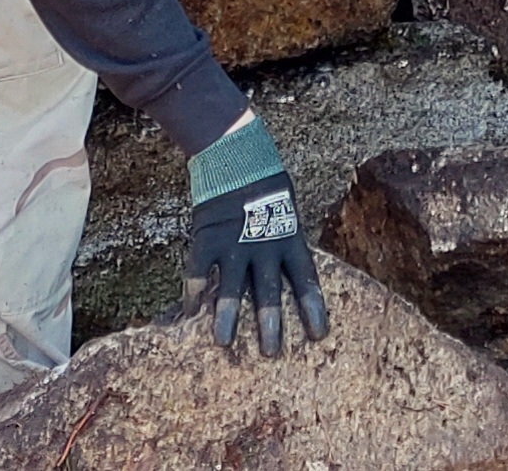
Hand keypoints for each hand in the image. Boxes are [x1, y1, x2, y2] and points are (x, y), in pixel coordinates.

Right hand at [184, 115, 329, 357]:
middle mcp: (264, 246)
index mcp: (290, 239)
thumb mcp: (289, 213)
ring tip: (223, 341)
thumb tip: (292, 276)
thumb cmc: (268, 186)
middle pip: (268, 291)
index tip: (319, 335)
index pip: (306, 279)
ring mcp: (234, 244)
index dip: (313, 307)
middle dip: (270, 322)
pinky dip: (192, 291)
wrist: (236, 155)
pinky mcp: (207, 238)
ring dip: (227, 315)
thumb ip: (286, 244)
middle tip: (271, 352)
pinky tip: (189, 311)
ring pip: (231, 287)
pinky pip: (197, 270)